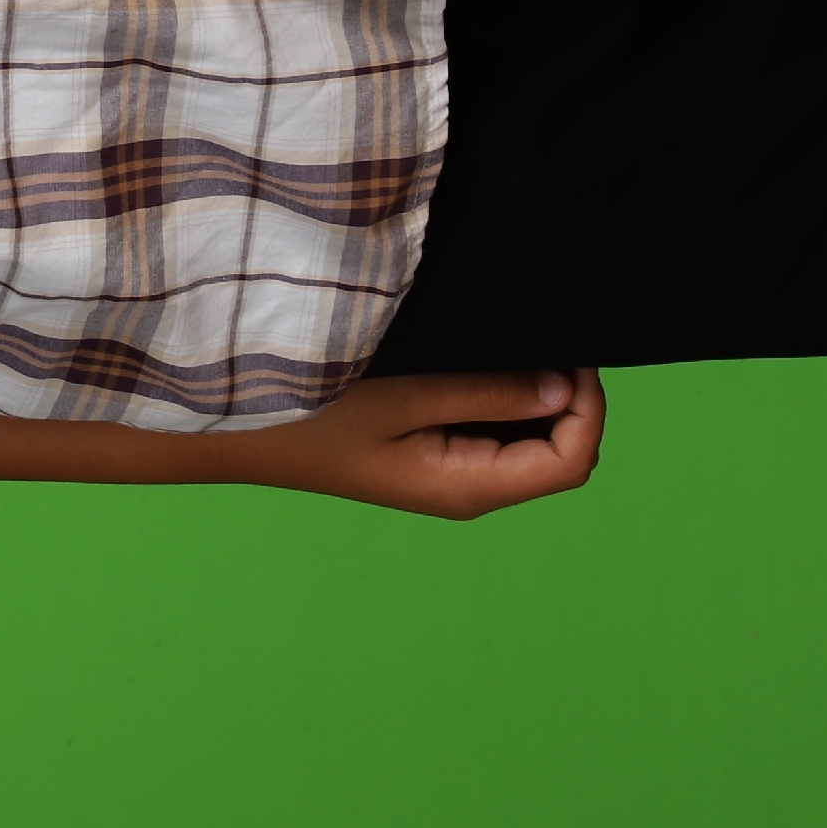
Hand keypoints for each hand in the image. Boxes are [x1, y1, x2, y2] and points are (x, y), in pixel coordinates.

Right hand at [226, 368, 607, 517]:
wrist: (239, 433)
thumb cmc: (310, 413)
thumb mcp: (403, 394)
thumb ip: (486, 393)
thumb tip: (563, 388)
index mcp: (470, 487)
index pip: (571, 460)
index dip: (587, 406)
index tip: (567, 349)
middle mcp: (469, 491)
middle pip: (559, 452)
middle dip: (567, 398)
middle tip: (539, 336)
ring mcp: (449, 476)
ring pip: (529, 441)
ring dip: (533, 395)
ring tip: (507, 343)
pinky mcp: (430, 457)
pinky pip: (493, 431)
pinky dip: (502, 397)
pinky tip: (475, 362)